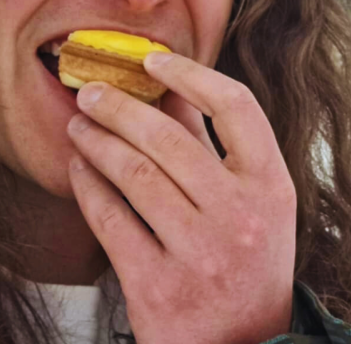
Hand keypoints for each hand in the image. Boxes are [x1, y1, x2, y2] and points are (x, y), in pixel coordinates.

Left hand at [66, 53, 296, 343]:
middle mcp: (240, 217)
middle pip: (170, 137)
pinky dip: (88, 187)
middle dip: (121, 106)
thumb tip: (175, 89)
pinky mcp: (157, 287)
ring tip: (79, 125)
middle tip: (92, 90)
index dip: (191, 75)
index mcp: (272, 187)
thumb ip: (218, 147)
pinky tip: (78, 169)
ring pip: (135, 174)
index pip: (235, 107)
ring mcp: (199, 253)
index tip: (153, 62)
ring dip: (98, 141)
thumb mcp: (255, 205)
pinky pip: (110, 221)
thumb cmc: (249, 266)